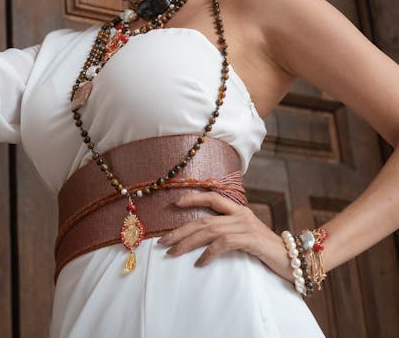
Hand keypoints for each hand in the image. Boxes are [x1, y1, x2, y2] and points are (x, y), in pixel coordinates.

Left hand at [159, 191, 292, 280]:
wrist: (295, 259)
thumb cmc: (267, 250)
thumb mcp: (246, 236)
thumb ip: (229, 232)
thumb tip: (203, 237)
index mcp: (239, 210)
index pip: (212, 197)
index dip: (193, 198)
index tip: (174, 204)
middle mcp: (241, 214)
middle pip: (204, 219)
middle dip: (181, 230)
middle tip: (163, 242)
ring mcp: (246, 226)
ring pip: (210, 230)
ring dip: (188, 242)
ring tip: (173, 252)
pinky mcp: (251, 240)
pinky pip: (224, 244)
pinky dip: (209, 253)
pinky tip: (199, 262)